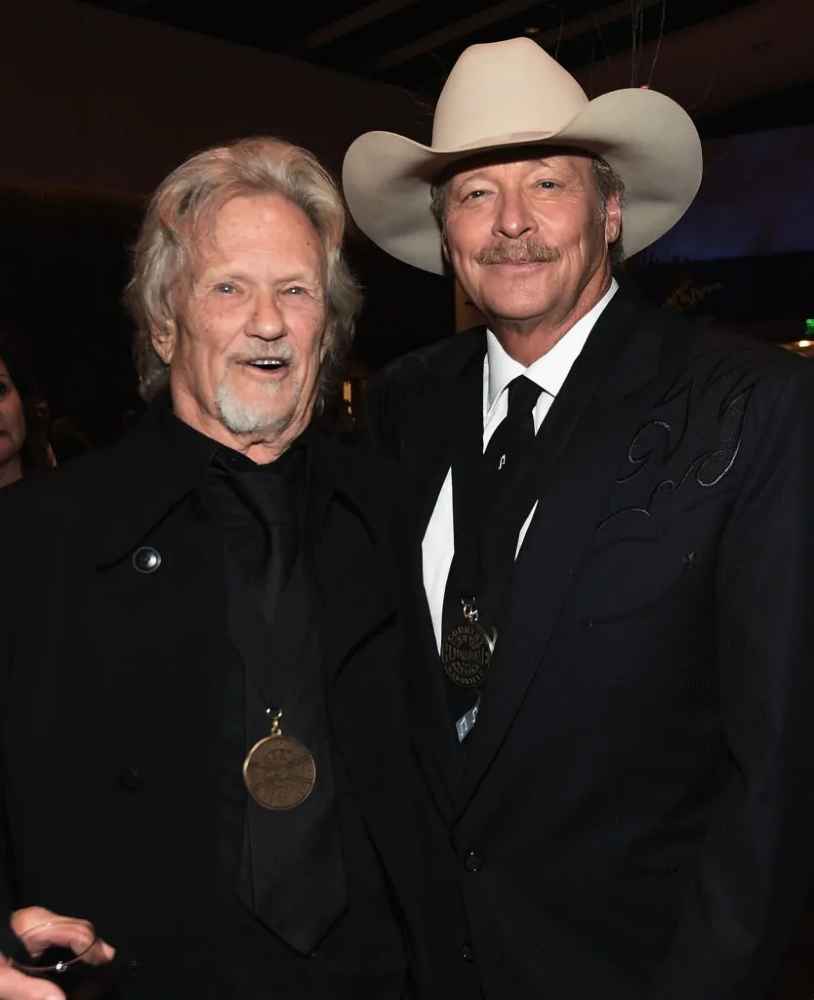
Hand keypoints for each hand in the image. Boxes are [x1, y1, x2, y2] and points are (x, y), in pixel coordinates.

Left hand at [0, 907, 114, 999]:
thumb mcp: (1, 980)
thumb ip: (30, 990)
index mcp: (35, 925)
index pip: (76, 931)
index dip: (95, 947)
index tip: (107, 963)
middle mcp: (37, 920)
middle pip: (77, 927)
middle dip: (93, 945)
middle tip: (106, 964)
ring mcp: (33, 925)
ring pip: (68, 930)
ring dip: (81, 946)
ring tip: (93, 965)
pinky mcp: (27, 933)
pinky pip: (57, 935)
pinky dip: (68, 948)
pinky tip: (69, 964)